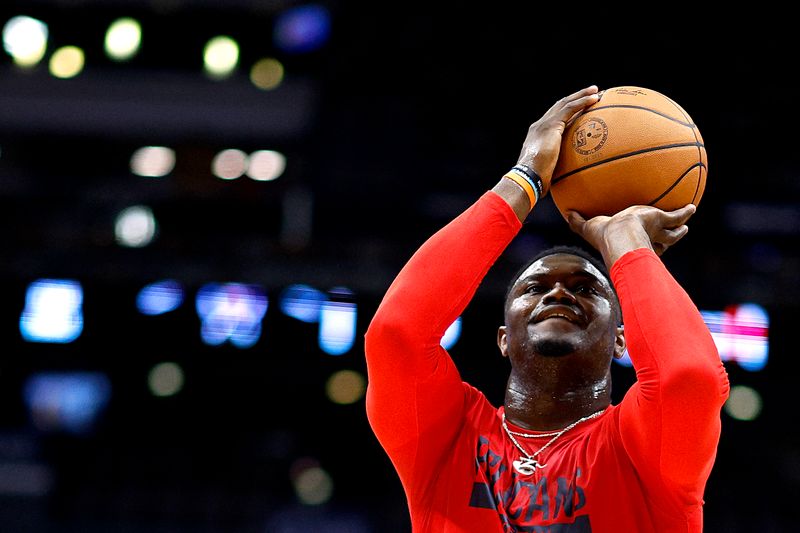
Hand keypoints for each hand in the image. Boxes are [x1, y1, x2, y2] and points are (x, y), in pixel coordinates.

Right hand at [517, 85, 598, 195]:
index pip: (554, 118)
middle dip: (575, 98)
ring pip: (565, 103)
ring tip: (595, 91)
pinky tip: (594, 99)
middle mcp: (539, 125)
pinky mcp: (552, 125)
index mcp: (538, 135)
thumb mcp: (548, 171)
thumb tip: (569, 178)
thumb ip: (557, 168)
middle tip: (590, 93)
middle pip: (560, 106)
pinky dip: (582, 102)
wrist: (528, 176)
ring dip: (581, 95)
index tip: (580, 109)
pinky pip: (570, 108)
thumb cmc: (536, 180)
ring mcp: (544, 123)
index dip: (568, 112)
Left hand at [567, 204, 696, 266]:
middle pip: (660, 244)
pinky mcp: (662, 220)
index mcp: (630, 244)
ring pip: (673, 233)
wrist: (620, 235)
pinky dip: (684, 212)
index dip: (642, 246)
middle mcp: (646, 242)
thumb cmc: (604, 235)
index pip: (638, 247)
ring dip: (679, 230)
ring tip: (685, 226)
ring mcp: (657, 233)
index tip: (644, 245)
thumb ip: (577, 222)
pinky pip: (677, 216)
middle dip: (665, 241)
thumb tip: (566, 214)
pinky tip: (692, 207)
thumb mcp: (588, 226)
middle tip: (670, 238)